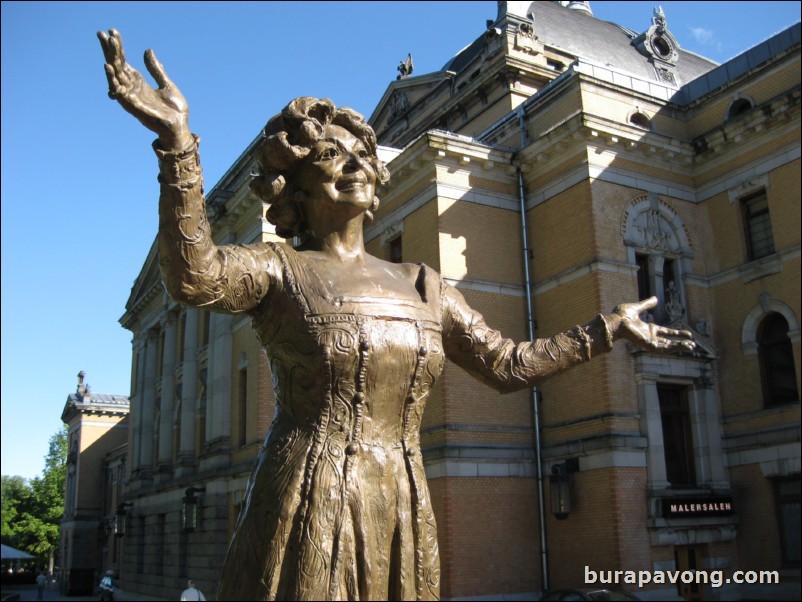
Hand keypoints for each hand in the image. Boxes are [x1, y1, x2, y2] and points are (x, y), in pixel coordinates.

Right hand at [98, 29, 191, 148]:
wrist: (181, 127)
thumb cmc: (175, 110)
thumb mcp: (166, 84)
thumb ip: (155, 69)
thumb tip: (147, 50)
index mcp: (140, 83)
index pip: (125, 62)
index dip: (119, 48)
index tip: (113, 32)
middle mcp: (132, 88)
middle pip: (117, 66)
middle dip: (110, 50)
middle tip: (101, 33)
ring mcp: (131, 96)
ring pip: (116, 75)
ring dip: (110, 60)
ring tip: (106, 44)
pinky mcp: (133, 105)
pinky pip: (119, 90)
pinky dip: (112, 78)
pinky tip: (108, 66)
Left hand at [611, 296, 694, 352]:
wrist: (616, 320)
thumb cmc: (622, 315)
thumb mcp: (638, 307)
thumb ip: (647, 304)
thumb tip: (656, 299)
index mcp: (648, 329)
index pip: (666, 332)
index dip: (676, 333)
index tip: (687, 334)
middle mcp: (649, 336)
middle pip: (668, 342)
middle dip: (680, 343)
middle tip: (692, 344)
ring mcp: (649, 341)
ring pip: (668, 347)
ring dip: (679, 347)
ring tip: (691, 346)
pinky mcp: (648, 345)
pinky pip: (663, 349)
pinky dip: (674, 348)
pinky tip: (684, 346)